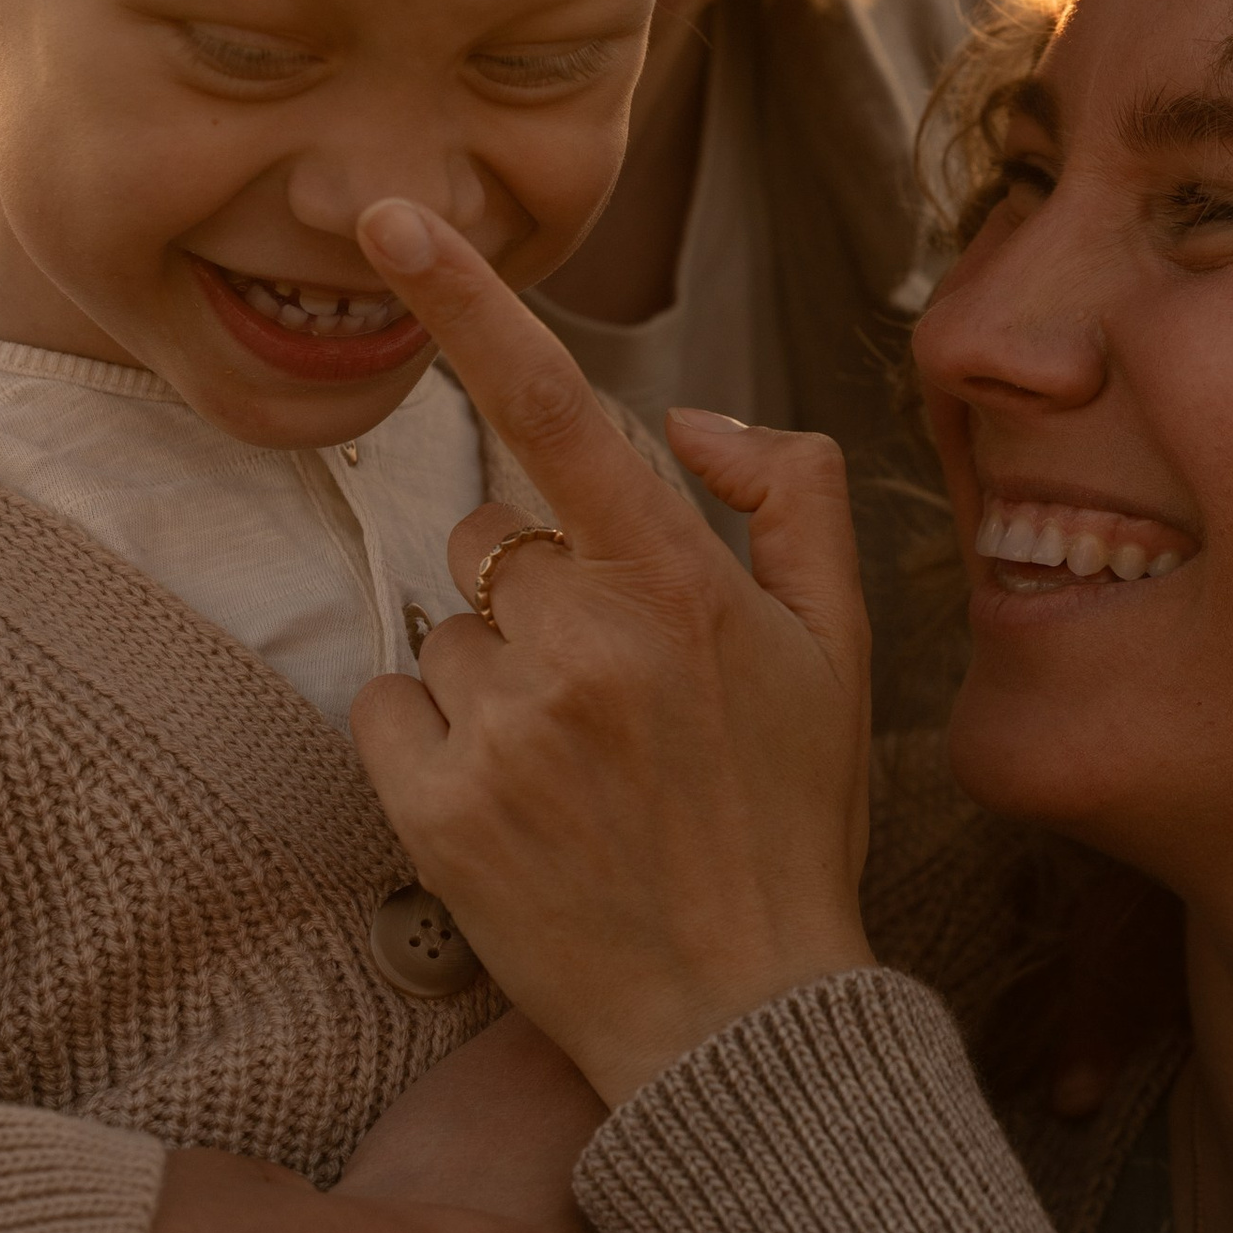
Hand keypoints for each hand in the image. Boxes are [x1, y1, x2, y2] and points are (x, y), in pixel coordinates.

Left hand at [349, 199, 873, 1105]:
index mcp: (683, 589)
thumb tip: (697, 419)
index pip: (562, 409)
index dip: (471, 303)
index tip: (393, 215)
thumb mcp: (841, 648)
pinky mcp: (434, 811)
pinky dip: (435, 739)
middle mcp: (585, 645)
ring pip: (451, 625)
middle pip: (500, 537)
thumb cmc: (793, 818)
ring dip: (498, 670)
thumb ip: (788, 497)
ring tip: (579, 765)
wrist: (738, 1017)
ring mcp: (504, 731)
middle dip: (541, 584)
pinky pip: (392, 706)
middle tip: (618, 690)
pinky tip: (515, 800)